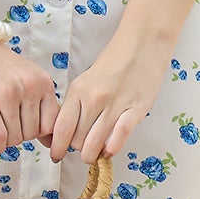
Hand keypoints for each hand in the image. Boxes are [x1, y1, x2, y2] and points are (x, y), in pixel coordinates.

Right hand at [0, 41, 60, 155]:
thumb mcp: (28, 78)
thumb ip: (40, 103)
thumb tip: (50, 141)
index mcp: (43, 82)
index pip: (51, 124)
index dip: (39, 133)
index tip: (27, 131)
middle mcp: (29, 87)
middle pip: (32, 133)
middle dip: (20, 136)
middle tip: (8, 128)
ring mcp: (9, 95)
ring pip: (15, 137)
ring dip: (7, 141)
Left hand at [48, 37, 167, 166]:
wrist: (143, 43)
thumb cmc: (116, 61)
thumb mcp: (87, 80)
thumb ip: (77, 104)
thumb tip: (67, 131)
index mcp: (78, 90)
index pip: (60, 128)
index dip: (57, 147)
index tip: (56, 155)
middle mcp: (93, 98)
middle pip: (77, 140)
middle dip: (78, 149)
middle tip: (82, 149)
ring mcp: (114, 105)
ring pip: (94, 144)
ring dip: (93, 154)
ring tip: (95, 154)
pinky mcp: (135, 109)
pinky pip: (119, 137)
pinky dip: (111, 149)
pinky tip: (109, 150)